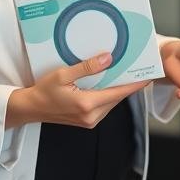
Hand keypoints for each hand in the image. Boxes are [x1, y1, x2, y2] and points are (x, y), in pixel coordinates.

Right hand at [5, 52, 149, 128]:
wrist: (30, 108)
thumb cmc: (43, 91)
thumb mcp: (63, 74)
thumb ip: (86, 67)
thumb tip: (108, 58)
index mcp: (87, 104)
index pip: (119, 92)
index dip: (136, 84)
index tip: (149, 75)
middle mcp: (92, 116)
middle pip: (118, 97)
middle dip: (128, 83)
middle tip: (137, 67)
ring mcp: (91, 121)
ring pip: (112, 101)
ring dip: (118, 88)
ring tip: (125, 72)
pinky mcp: (88, 121)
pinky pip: (105, 106)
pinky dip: (109, 94)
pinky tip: (108, 82)